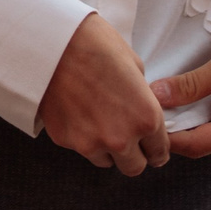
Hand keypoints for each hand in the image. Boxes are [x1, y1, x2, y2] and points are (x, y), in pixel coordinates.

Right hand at [39, 13, 168, 174]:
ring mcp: (91, 143)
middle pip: (134, 168)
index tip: (151, 146)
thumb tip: (139, 107)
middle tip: (126, 137)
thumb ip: (142, 97)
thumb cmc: (96, 44)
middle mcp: (121, 138)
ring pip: (106, 161)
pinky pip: (80, 148)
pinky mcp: (65, 141)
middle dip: (134, 155)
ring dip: (106, 148)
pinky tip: (77, 111)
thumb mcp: (134, 65)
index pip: (159, 152)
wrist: (52, 41)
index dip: (156, 148)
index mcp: (146, 118)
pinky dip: (82, 136)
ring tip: (97, 119)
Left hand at [152, 8, 210, 158]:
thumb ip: (193, 84)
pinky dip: (204, 118)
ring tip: (165, 99)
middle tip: (149, 104)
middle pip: (202, 145)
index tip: (143, 113)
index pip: (196, 145)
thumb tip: (156, 96)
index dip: (166, 133)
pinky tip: (189, 99)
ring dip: (188, 123)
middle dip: (174, 128)